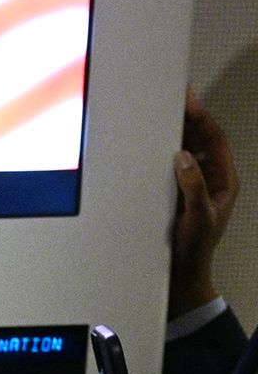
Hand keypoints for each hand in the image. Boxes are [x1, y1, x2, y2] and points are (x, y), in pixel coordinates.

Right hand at [168, 86, 238, 318]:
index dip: (202, 118)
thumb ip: (193, 187)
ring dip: (174, 133)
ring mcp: (193, 185)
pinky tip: (150, 145)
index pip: (214, 140)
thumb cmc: (194, 250)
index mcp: (223, 180)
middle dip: (188, 118)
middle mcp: (210, 178)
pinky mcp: (176, 192)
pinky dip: (161, 152)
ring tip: (161, 115)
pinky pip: (170, 166)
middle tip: (173, 98)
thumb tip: (183, 157)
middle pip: (200, 139)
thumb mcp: (198, 217)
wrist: (181, 275)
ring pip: (185, 150)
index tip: (189, 101)